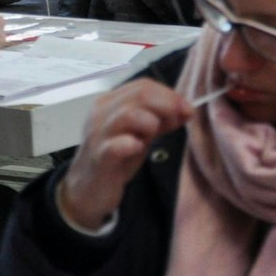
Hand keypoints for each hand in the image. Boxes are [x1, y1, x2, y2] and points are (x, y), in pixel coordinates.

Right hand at [56, 79, 194, 231]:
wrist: (88, 190)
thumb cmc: (116, 158)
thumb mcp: (140, 134)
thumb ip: (160, 120)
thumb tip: (186, 110)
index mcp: (111, 102)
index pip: (143, 86)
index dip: (169, 94)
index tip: (187, 108)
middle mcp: (102, 113)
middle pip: (139, 95)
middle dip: (168, 104)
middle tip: (182, 117)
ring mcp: (98, 135)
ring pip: (128, 115)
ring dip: (150, 121)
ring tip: (155, 133)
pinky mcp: (99, 158)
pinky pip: (114, 146)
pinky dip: (130, 144)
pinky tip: (138, 147)